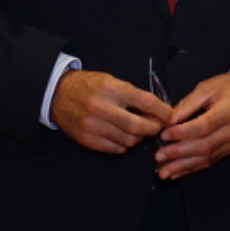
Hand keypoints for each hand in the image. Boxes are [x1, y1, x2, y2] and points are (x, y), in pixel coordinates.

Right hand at [51, 70, 170, 153]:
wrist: (58, 94)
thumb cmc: (89, 86)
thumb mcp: (111, 81)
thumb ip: (133, 96)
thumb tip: (157, 112)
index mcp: (110, 89)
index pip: (145, 101)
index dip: (163, 111)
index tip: (171, 116)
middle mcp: (101, 108)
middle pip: (138, 126)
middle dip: (153, 128)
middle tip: (157, 127)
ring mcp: (93, 126)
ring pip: (128, 140)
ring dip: (138, 137)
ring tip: (137, 130)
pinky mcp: (87, 139)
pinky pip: (115, 148)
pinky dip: (124, 144)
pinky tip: (122, 136)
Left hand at [153, 72, 229, 180]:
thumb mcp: (208, 86)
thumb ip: (188, 103)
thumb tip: (169, 119)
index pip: (203, 126)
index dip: (182, 133)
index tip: (164, 135)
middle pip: (204, 146)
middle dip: (179, 153)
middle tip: (159, 157)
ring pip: (207, 158)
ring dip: (183, 166)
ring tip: (164, 172)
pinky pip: (211, 161)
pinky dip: (193, 168)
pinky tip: (178, 172)